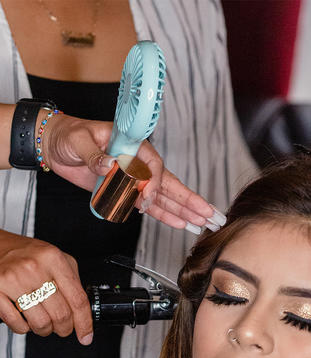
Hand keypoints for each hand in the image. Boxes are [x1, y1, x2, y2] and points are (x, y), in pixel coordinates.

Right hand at [0, 230, 91, 342]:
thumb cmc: (26, 253)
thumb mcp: (55, 257)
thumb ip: (71, 279)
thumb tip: (83, 309)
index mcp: (53, 260)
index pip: (78, 299)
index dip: (84, 322)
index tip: (86, 336)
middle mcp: (34, 268)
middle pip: (60, 314)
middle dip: (64, 328)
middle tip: (62, 328)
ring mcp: (13, 279)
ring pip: (40, 321)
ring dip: (44, 330)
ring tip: (43, 324)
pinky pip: (15, 322)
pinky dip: (22, 328)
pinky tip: (25, 321)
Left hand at [41, 113, 223, 231]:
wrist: (54, 143)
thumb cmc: (69, 134)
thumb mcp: (79, 141)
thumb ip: (95, 155)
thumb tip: (109, 165)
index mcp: (132, 145)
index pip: (153, 166)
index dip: (154, 184)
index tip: (146, 198)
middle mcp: (138, 162)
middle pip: (169, 183)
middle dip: (189, 200)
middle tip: (208, 214)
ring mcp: (133, 178)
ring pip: (163, 197)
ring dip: (183, 211)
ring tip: (202, 222)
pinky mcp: (125, 190)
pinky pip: (148, 205)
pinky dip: (163, 215)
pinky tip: (180, 223)